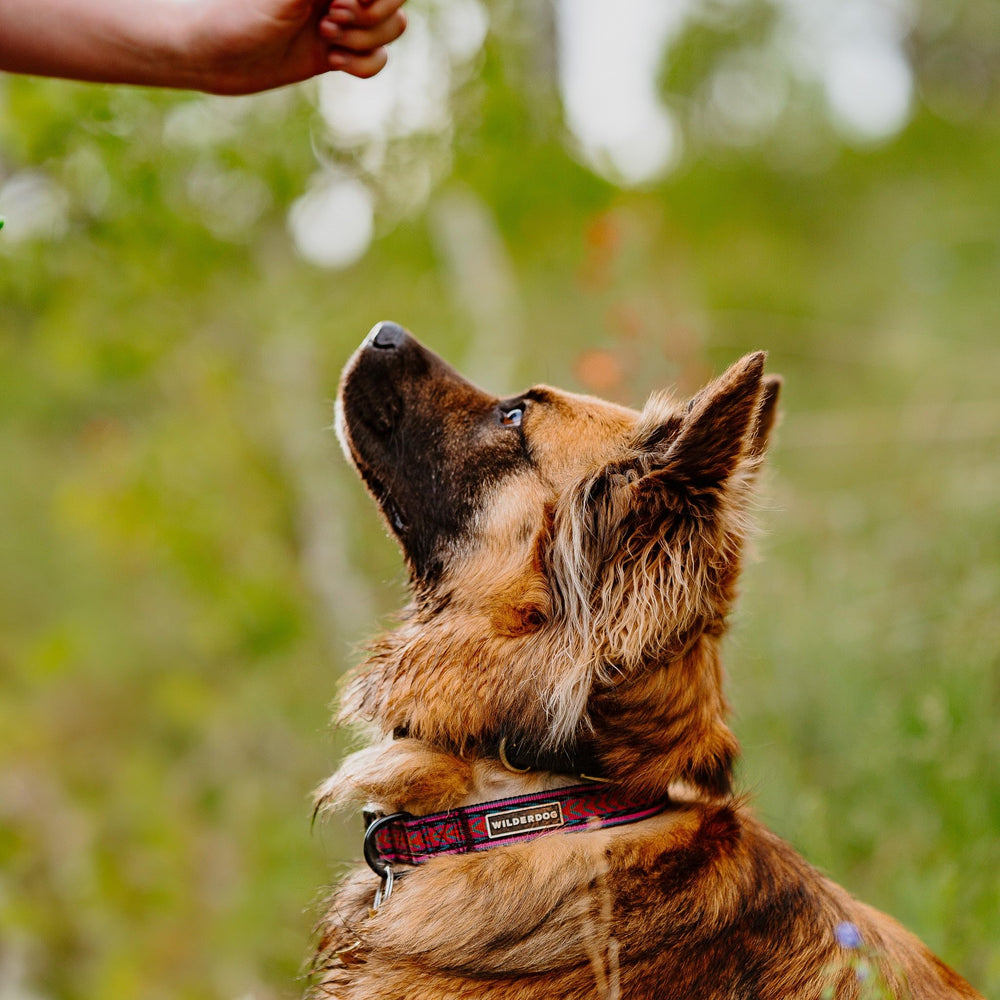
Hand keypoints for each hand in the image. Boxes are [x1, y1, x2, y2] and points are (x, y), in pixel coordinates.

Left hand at [187, 0, 406, 94]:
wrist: (212, 59)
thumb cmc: (236, 19)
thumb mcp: (282, 0)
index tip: (344, 3)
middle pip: (395, 1)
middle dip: (372, 18)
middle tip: (329, 24)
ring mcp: (341, 21)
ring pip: (390, 30)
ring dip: (366, 42)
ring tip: (327, 43)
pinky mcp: (337, 53)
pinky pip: (376, 60)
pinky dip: (364, 65)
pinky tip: (334, 63)